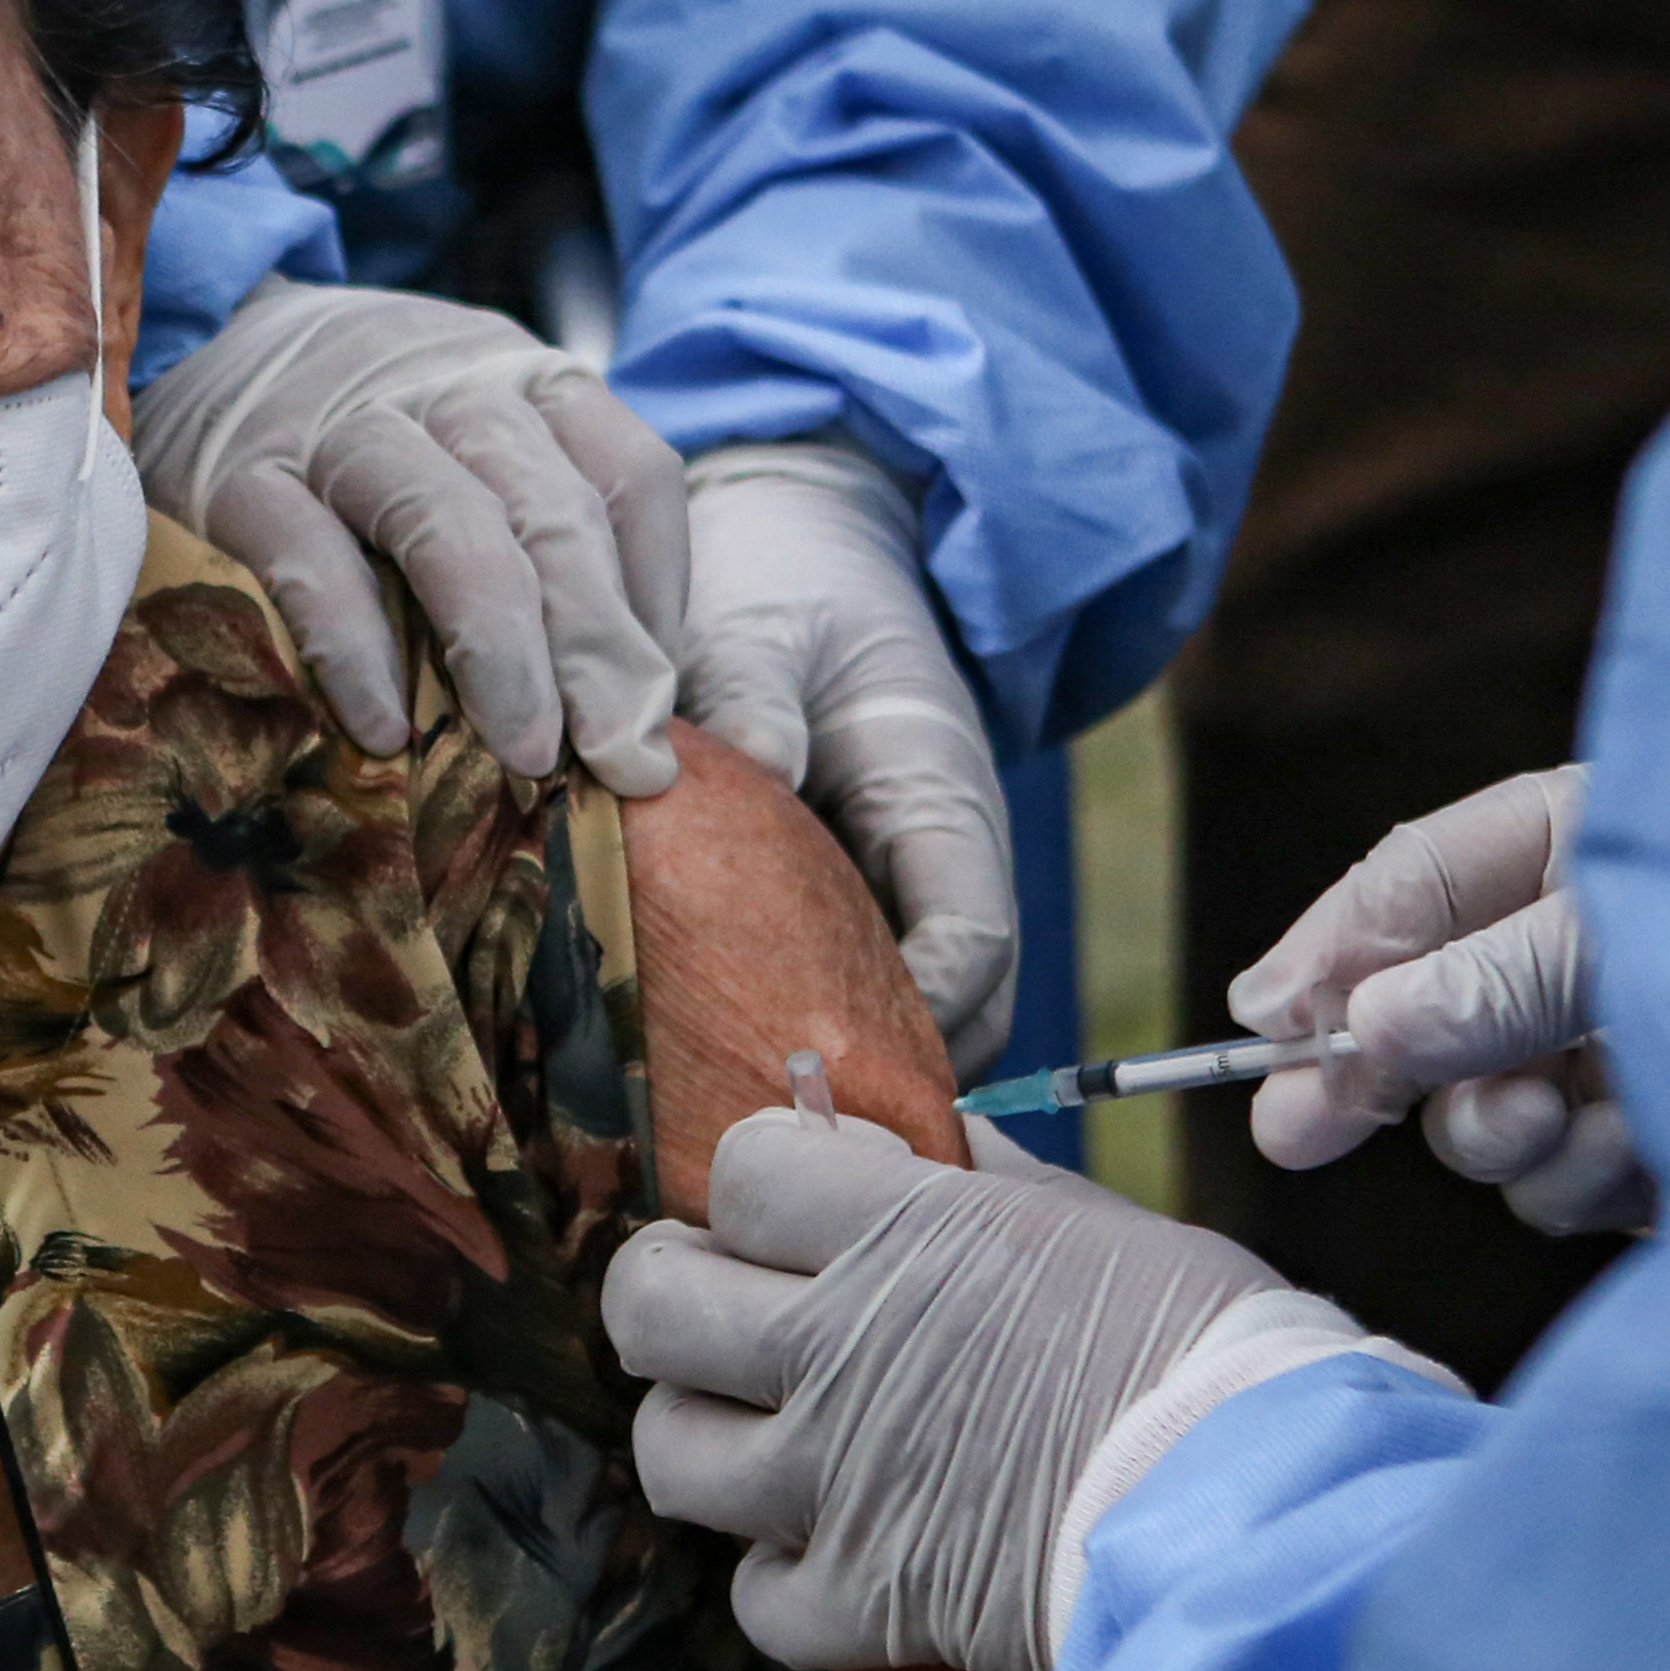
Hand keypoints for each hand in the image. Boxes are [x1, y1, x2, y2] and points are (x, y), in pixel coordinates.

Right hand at [130, 278, 686, 791]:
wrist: (199, 342)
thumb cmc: (367, 440)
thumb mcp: (475, 453)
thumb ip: (554, 553)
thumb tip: (643, 717)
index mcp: (525, 385)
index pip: (631, 477)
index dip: (657, 599)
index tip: (651, 710)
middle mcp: (447, 389)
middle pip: (553, 513)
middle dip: (599, 649)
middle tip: (622, 762)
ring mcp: (340, 425)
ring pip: (449, 525)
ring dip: (501, 651)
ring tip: (528, 756)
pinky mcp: (242, 475)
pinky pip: (311, 559)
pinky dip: (355, 650)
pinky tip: (385, 730)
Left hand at [603, 1108, 1297, 1670]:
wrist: (1255, 1512)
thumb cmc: (1209, 1351)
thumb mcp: (1103, 1226)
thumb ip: (994, 1188)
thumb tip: (941, 1148)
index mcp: (895, 1232)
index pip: (740, 1168)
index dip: (763, 1175)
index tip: (802, 1195)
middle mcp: (835, 1347)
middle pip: (650, 1301)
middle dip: (670, 1289)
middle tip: (725, 1298)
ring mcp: (833, 1479)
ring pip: (667, 1450)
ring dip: (700, 1435)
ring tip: (756, 1427)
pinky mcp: (863, 1600)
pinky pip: (754, 1595)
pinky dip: (783, 1581)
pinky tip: (832, 1553)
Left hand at [677, 442, 1017, 1068]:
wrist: (792, 546)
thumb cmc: (785, 581)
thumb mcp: (764, 621)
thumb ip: (756, 691)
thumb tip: (759, 773)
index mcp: (941, 794)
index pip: (972, 940)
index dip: (917, 1013)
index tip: (823, 1053)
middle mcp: (932, 860)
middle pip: (953, 1012)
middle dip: (881, 1074)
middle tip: (768, 1124)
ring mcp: (887, 886)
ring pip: (897, 1014)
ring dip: (833, 1059)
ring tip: (727, 1109)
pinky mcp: (834, 898)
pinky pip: (830, 984)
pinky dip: (785, 1021)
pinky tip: (697, 1052)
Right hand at [1236, 766, 1652, 1234]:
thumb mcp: (1636, 935)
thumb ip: (1500, 981)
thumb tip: (1363, 1028)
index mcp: (1573, 846)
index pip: (1411, 885)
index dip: (1331, 950)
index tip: (1265, 1019)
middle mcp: (1577, 948)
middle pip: (1420, 1010)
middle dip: (1362, 1069)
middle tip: (1291, 1131)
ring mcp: (1613, 1052)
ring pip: (1476, 1112)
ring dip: (1493, 1131)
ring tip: (1551, 1118)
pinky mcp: (1653, 1149)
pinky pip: (1556, 1182)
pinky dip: (1576, 1180)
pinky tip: (1633, 1155)